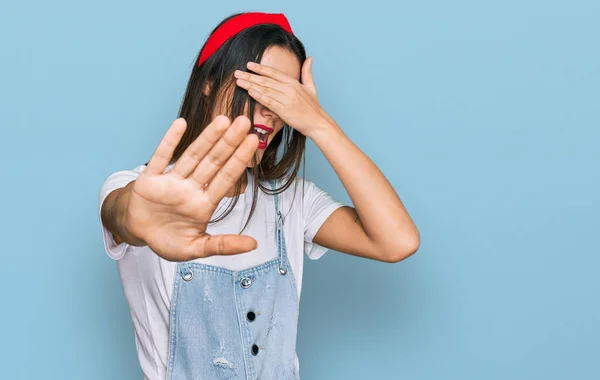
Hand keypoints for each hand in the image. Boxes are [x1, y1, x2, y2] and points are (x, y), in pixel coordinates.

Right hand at [124, 116, 259, 261]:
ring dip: (206, 138)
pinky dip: (169, 141)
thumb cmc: (169, 240)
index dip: (239, 160)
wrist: (137, 234)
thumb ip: (224, 245)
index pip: (226, 179)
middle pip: (213, 162)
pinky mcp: (149, 179)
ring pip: (192, 156)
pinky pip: (160, 158)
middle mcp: (191, 188)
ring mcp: (171, 181)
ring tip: (223, 120)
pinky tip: (181, 124)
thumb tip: (254, 245)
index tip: (253, 142)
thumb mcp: (197, 248)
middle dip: (229, 143)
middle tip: (245, 122)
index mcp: (204, 204)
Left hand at [234, 57, 330, 136]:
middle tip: (237, 73)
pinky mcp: (284, 110)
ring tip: (238, 81)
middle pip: (266, 80)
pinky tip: (250, 92)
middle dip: (250, 76)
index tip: (249, 64)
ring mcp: (286, 99)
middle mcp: (289, 89)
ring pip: (265, 90)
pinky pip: (269, 102)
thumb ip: (307, 72)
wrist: (318, 123)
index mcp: (293, 82)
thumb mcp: (311, 87)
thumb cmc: (313, 107)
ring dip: (250, 85)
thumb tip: (310, 58)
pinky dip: (259, 96)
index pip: (273, 72)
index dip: (260, 68)